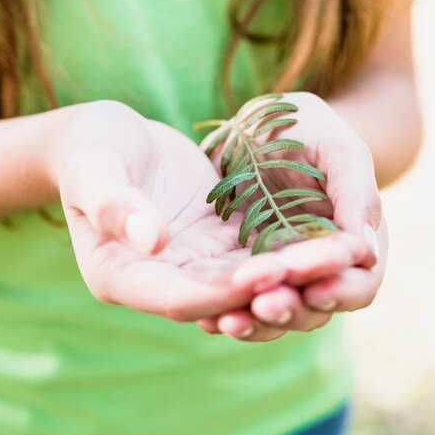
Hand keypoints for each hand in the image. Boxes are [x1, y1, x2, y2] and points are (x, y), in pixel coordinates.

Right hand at [56, 101, 366, 322]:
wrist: (103, 135)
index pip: (180, 298)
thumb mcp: (94, 169)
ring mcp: (192, 267)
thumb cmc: (89, 148)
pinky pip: (260, 256)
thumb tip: (151, 240)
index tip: (268, 275)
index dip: (226, 292)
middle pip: (226, 299)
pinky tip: (335, 238)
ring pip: (251, 283)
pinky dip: (295, 251)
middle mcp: (161, 283)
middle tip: (329, 266)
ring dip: (297, 273)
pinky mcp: (217, 246)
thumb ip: (114, 204)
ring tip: (345, 254)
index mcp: (121, 277)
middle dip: (279, 286)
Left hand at [198, 92, 387, 340]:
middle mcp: (320, 267)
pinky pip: (238, 304)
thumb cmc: (305, 127)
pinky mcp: (241, 274)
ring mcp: (279, 274)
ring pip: (277, 315)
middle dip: (294, 309)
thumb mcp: (335, 148)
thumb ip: (355, 193)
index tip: (314, 286)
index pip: (359, 282)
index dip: (341, 289)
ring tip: (230, 320)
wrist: (251, 124)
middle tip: (266, 304)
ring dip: (258, 323)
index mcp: (355, 240)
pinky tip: (206, 316)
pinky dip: (226, 312)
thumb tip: (367, 253)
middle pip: (318, 309)